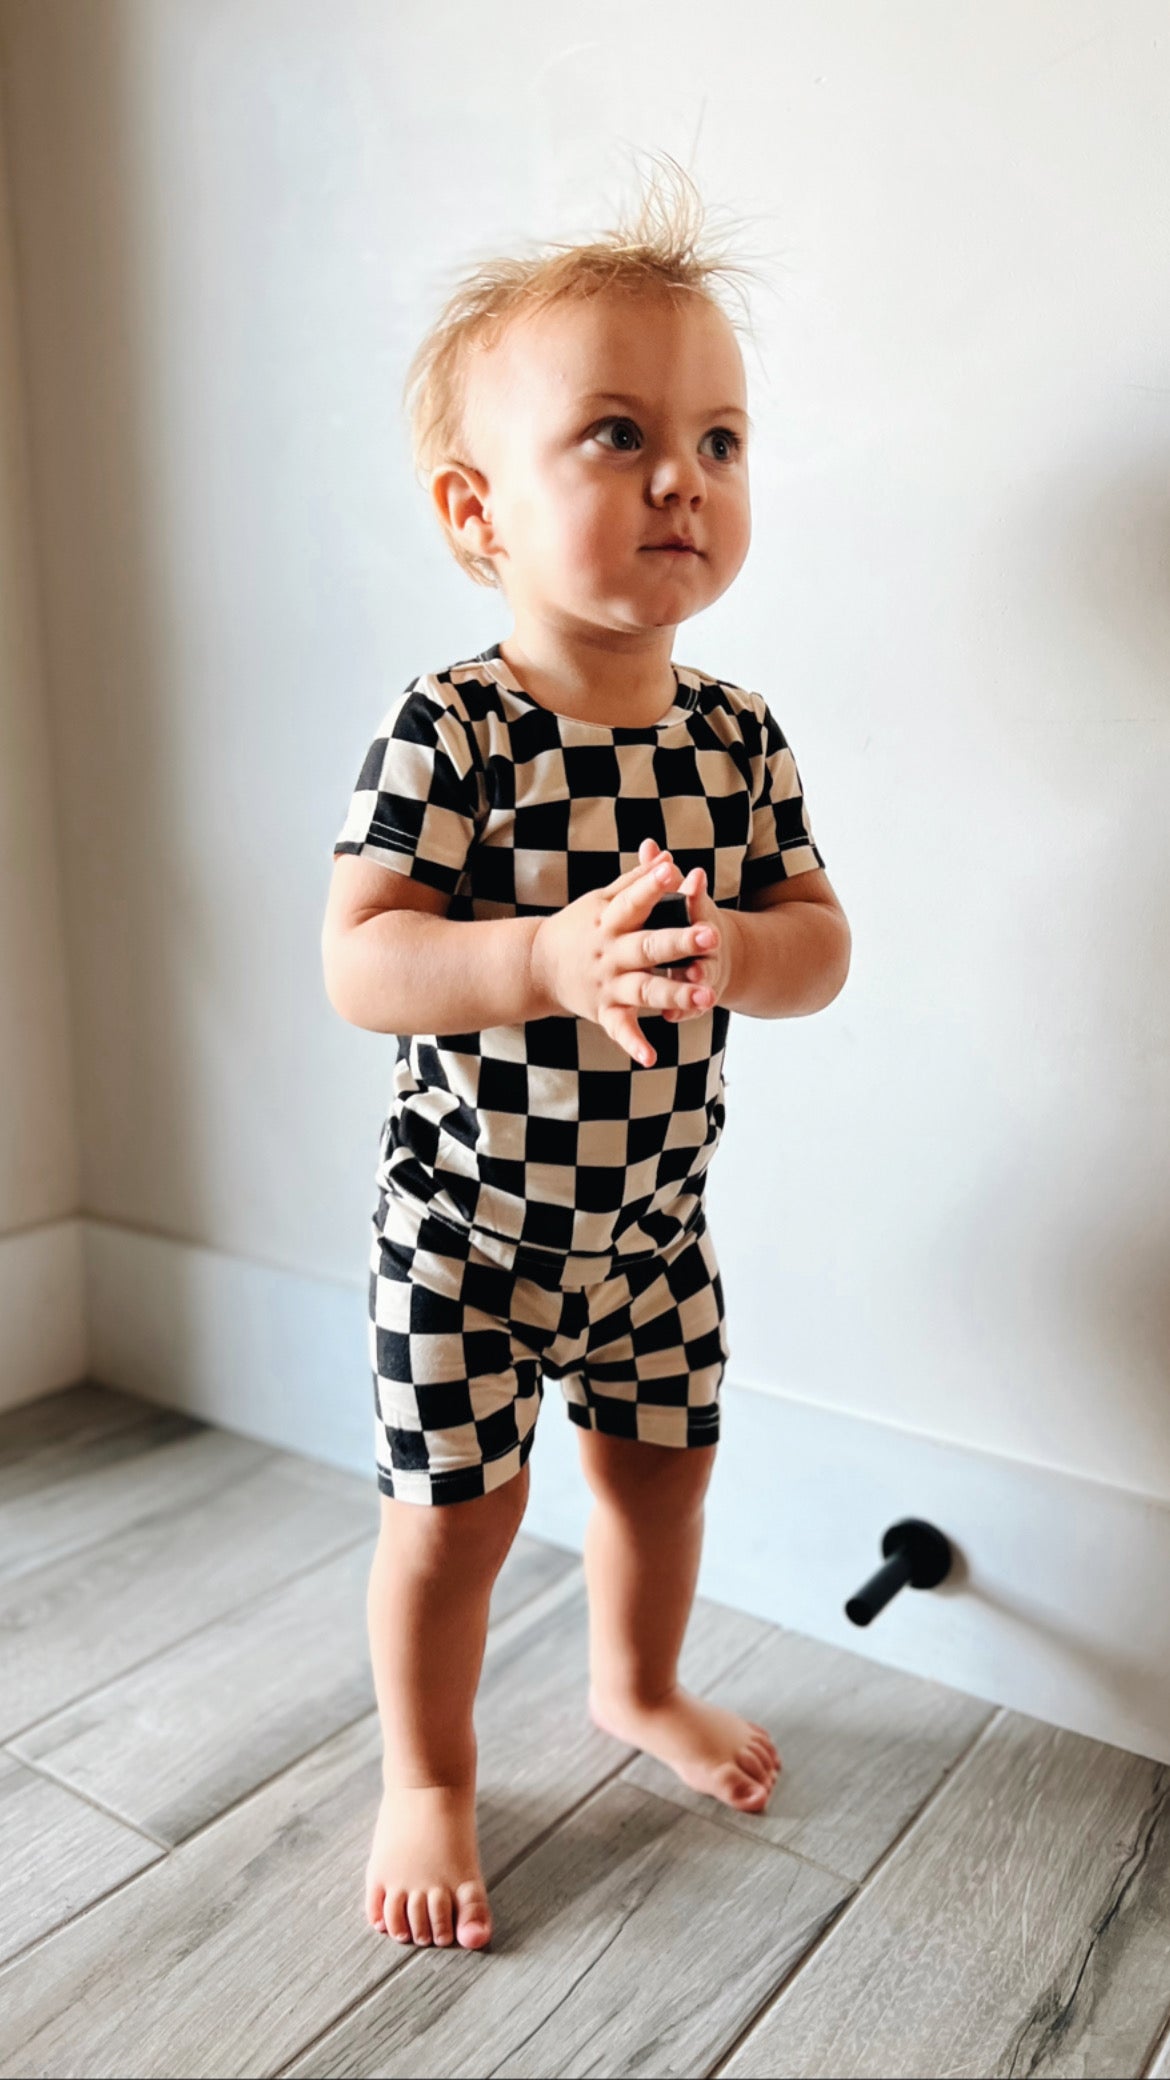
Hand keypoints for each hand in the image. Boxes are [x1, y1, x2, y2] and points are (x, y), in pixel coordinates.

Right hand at [531, 838, 721, 1067]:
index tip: (675, 872)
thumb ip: (635, 881)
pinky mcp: (604, 1011)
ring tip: (706, 996)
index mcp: (610, 920)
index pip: (634, 900)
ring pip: (645, 989)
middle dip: (680, 942)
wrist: (537, 965)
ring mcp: (608, 983)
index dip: (652, 885)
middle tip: (711, 936)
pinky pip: (620, 1029)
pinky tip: (651, 1057)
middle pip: (648, 946)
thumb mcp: (601, 900)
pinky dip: (633, 1044)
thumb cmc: (580, 926)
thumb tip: (667, 856)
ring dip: (675, 994)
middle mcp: (610, 952)